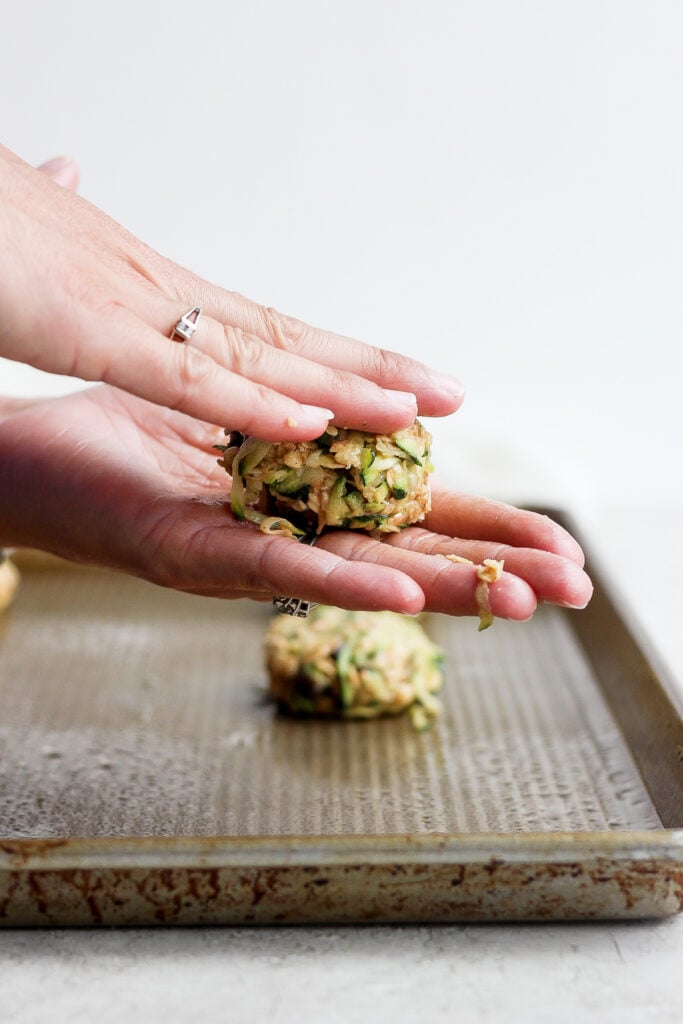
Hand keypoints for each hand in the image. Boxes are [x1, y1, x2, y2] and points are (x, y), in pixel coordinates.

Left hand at [0, 388, 590, 618]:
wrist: (17, 454)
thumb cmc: (108, 425)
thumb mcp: (212, 394)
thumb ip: (268, 376)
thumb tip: (314, 346)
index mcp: (297, 488)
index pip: (406, 503)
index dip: (478, 513)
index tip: (554, 525)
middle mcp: (282, 525)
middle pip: (400, 545)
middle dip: (489, 560)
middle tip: (578, 581)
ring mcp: (241, 545)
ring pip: (356, 569)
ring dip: (438, 585)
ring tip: (524, 599)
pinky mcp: (189, 552)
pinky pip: (271, 568)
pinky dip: (337, 582)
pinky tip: (399, 597)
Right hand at [1, 146, 463, 440]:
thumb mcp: (37, 240)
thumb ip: (68, 234)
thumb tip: (72, 173)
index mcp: (151, 288)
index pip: (265, 326)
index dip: (336, 353)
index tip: (399, 375)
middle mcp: (160, 294)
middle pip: (287, 340)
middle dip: (372, 370)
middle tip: (451, 392)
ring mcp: (131, 309)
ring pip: (256, 357)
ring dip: (340, 386)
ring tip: (418, 409)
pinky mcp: (88, 332)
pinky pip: (183, 375)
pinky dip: (250, 402)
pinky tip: (313, 424)